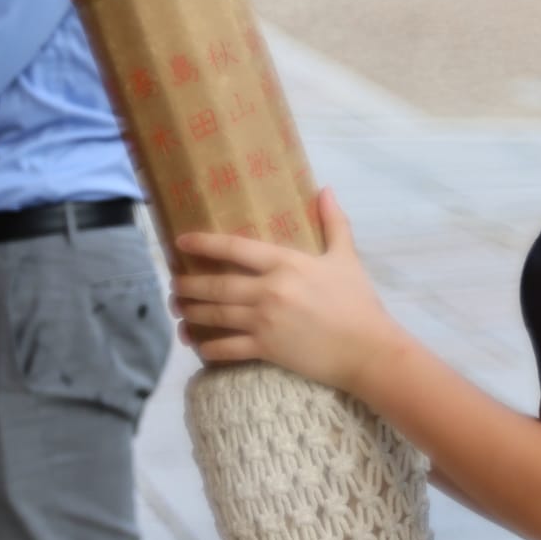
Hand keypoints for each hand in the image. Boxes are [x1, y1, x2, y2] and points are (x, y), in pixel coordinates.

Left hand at [171, 189, 405, 396]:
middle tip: (172, 285)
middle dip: (189, 285)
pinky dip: (207, 347)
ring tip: (177, 310)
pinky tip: (196, 345)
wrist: (368, 350)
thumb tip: (326, 189)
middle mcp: (270, 290)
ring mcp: (265, 321)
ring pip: (216, 315)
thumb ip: (333, 223)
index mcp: (286, 263)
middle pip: (217, 284)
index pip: (235, 248)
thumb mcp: (345, 258)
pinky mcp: (267, 349)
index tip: (181, 242)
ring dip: (191, 313)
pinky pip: (227, 348)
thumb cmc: (358, 302)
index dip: (204, 243)